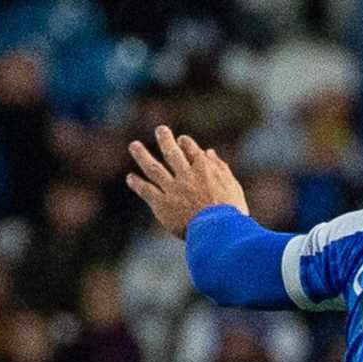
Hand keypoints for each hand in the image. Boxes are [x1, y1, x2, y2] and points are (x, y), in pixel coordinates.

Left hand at [126, 125, 248, 238]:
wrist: (219, 229)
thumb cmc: (231, 211)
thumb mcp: (232, 186)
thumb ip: (220, 167)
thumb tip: (209, 152)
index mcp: (204, 169)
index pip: (192, 150)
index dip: (186, 143)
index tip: (181, 139)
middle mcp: (186, 175)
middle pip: (171, 153)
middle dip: (164, 140)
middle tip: (160, 130)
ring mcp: (172, 189)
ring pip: (153, 168)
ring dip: (142, 155)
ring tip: (134, 145)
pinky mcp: (162, 204)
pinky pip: (147, 191)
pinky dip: (137, 184)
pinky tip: (130, 178)